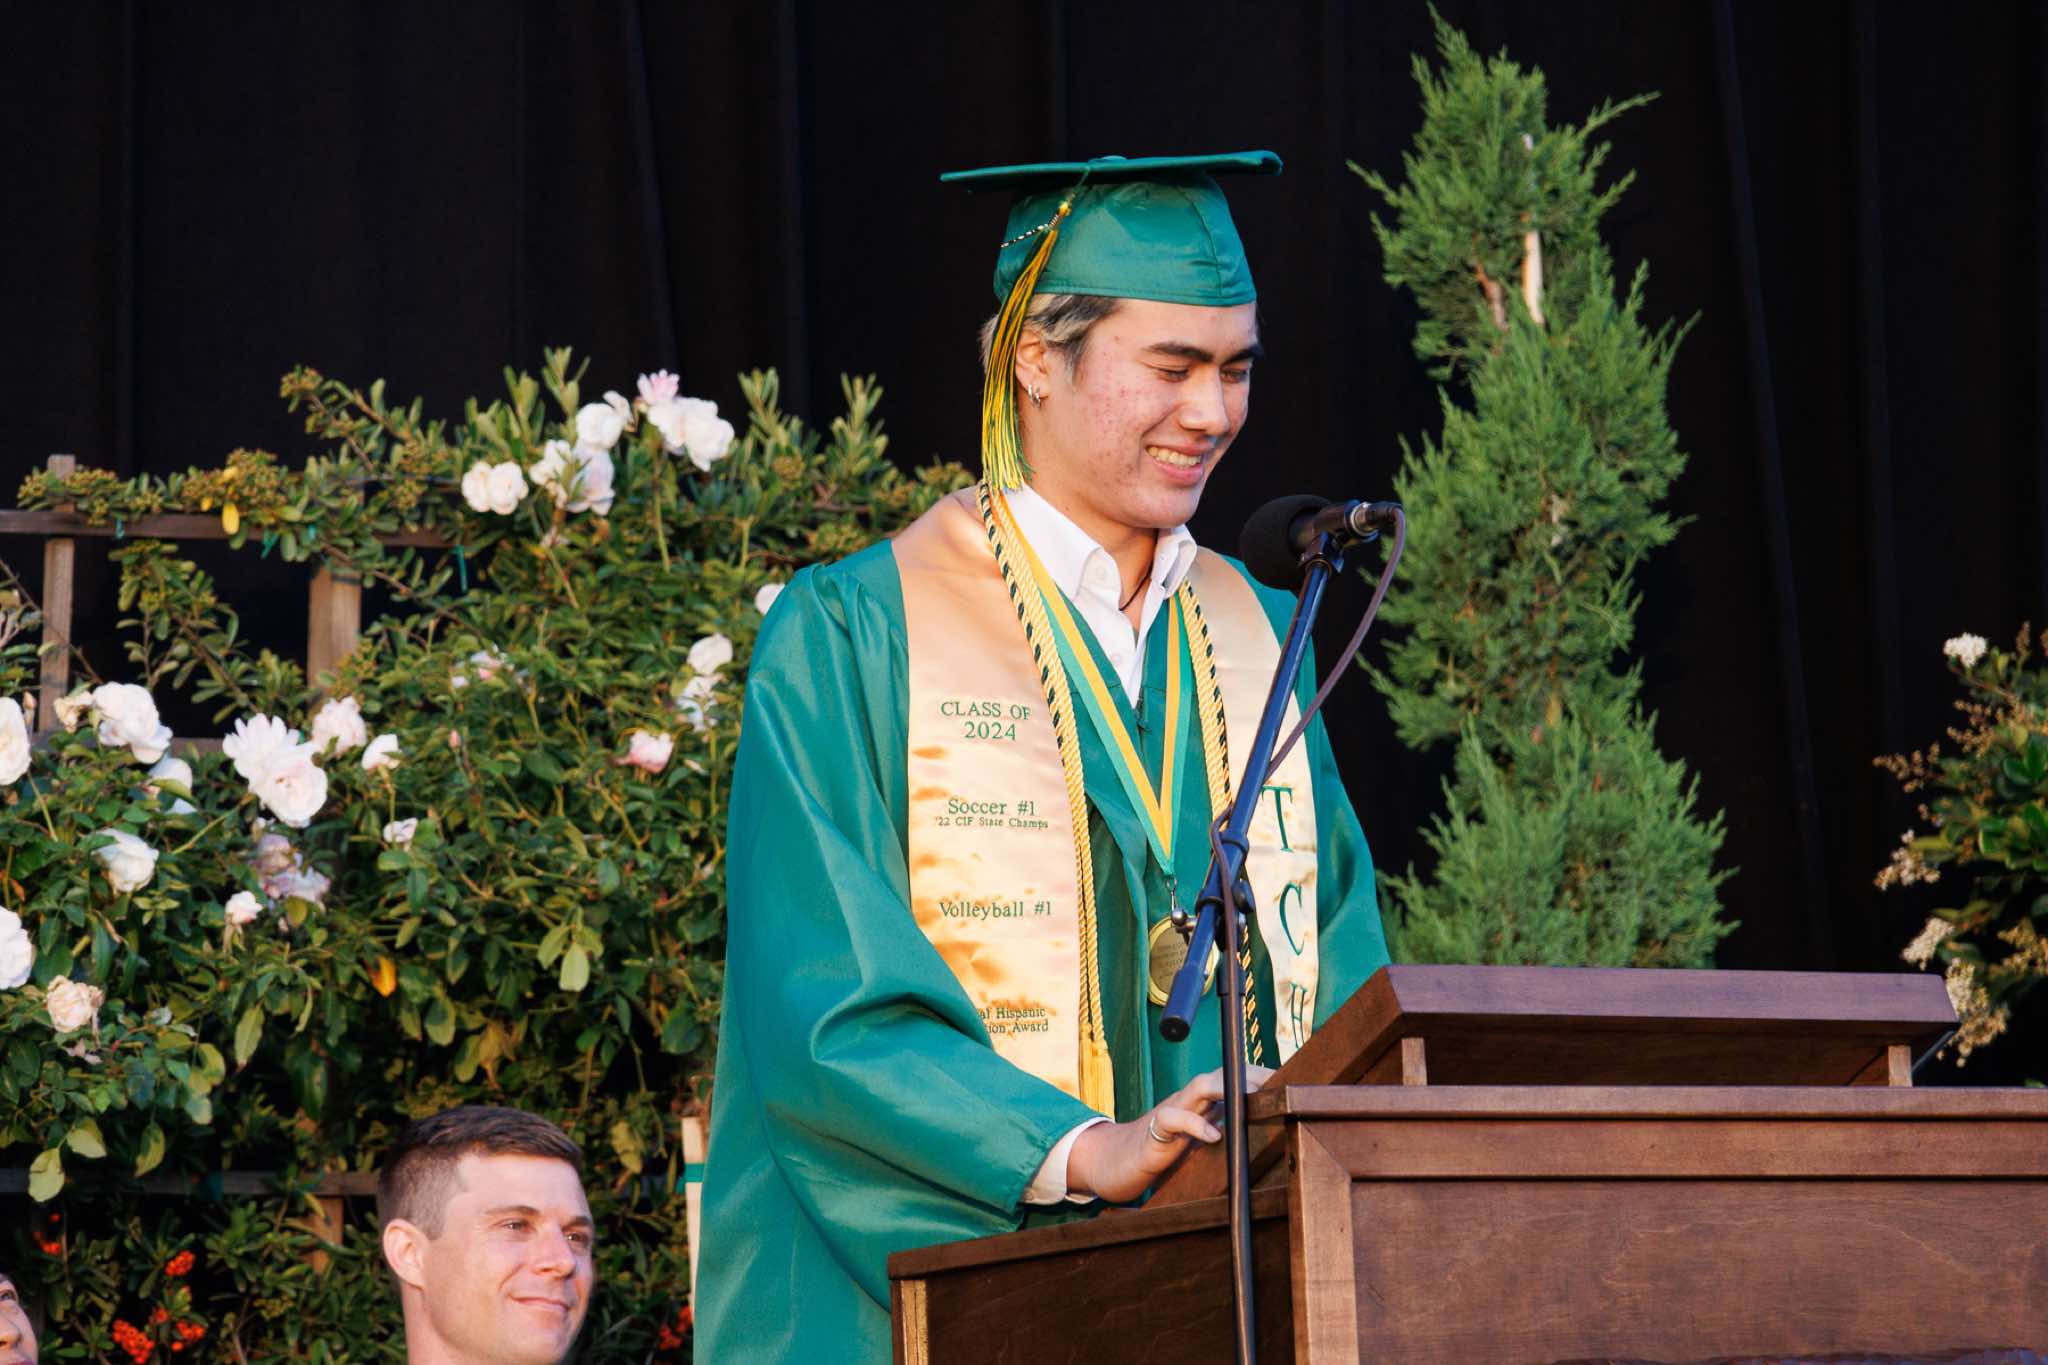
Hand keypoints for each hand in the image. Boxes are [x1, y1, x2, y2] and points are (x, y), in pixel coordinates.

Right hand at [1066, 1064, 1274, 1203]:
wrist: (1121, 1160)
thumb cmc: (1166, 1148)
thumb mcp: (1199, 1136)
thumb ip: (1222, 1126)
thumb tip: (1260, 1127)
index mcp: (1202, 1101)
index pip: (1231, 1078)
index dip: (1256, 1076)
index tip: (1285, 1079)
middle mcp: (1188, 1099)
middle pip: (1220, 1075)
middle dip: (1248, 1075)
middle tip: (1276, 1083)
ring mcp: (1171, 1110)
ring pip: (1198, 1087)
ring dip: (1225, 1089)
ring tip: (1251, 1097)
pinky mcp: (1155, 1130)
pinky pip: (1173, 1118)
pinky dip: (1195, 1125)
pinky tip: (1214, 1136)